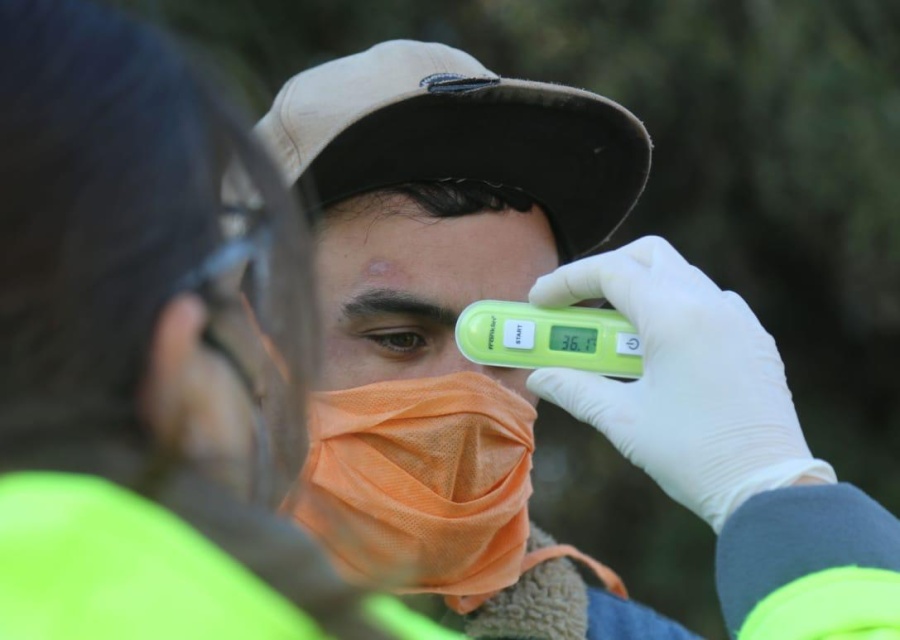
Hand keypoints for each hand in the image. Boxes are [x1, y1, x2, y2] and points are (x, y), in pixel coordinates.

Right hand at [526, 236, 835, 531]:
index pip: (610, 271)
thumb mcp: (623, 420)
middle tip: (577, 304)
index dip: (567, 281)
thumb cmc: (693, 454)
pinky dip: (677, 309)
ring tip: (615, 335)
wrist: (767, 487)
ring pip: (682, 276)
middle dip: (606, 271)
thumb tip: (540, 377)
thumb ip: (575, 389)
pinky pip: (710, 303)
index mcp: (674, 316)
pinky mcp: (756, 340)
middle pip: (649, 257)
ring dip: (642, 292)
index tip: (539, 301)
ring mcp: (739, 320)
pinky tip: (662, 350)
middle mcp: (710, 304)